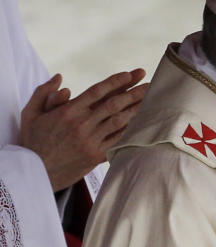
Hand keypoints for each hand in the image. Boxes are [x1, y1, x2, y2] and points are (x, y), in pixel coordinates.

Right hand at [20, 69, 148, 190]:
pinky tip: (144, 123)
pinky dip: (131, 130)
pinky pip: (118, 140)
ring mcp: (91, 140)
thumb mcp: (31, 113)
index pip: (96, 92)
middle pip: (114, 104)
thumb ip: (44, 93)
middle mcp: (82, 124)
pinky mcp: (97, 155)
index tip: (130, 74)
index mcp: (68, 112)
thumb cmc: (34, 140)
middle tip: (151, 84)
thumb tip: (60, 79)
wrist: (36, 172)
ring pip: (120, 121)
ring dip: (137, 109)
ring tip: (152, 100)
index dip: (115, 82)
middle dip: (134, 93)